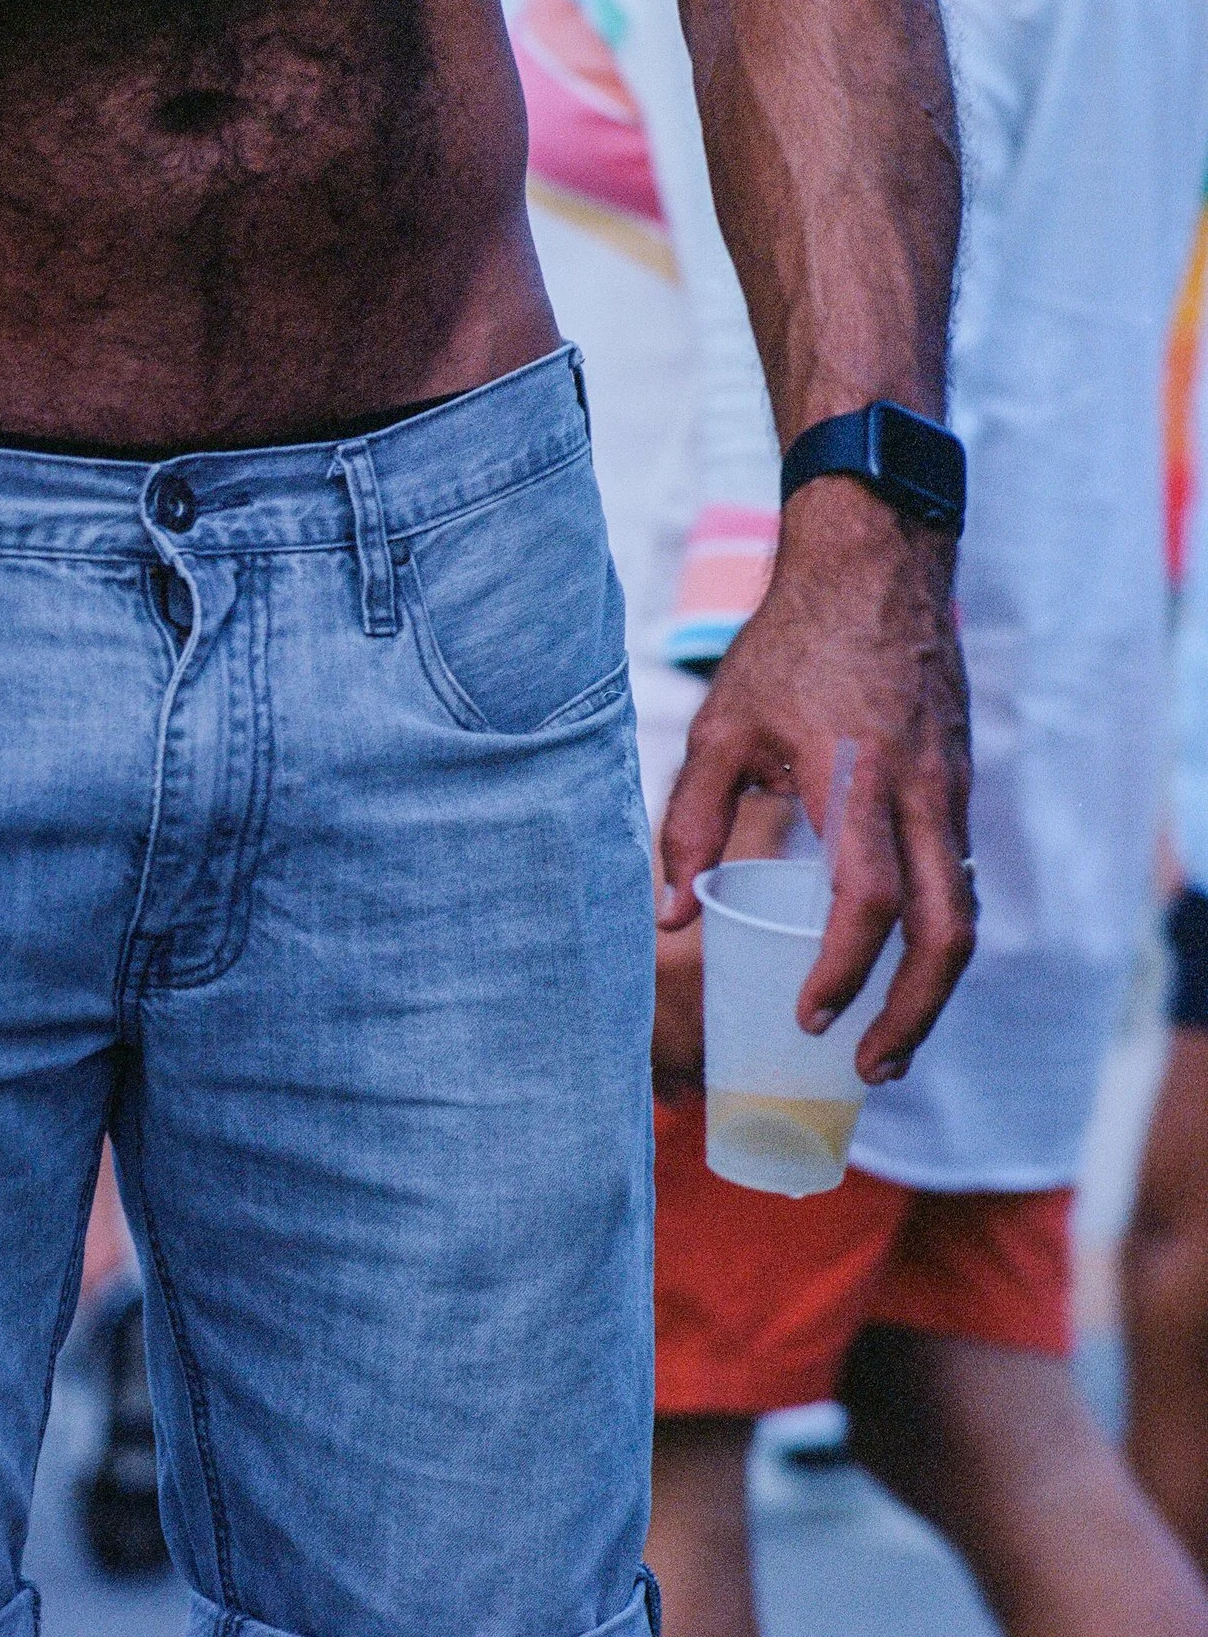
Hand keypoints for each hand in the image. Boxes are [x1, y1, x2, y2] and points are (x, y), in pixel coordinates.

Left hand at [657, 479, 973, 1083]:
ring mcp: (953, 792)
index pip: (867, 899)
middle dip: (914, 1013)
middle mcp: (923, 795)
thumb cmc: (787, 647)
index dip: (844, 970)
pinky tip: (898, 967)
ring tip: (887, 1044)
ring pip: (965, 913)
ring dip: (932, 989)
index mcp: (857, 781)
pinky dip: (936, 937)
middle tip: (870, 1068)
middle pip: (947, 932)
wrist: (875, 568)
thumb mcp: (720, 728)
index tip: (811, 1018)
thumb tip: (671, 916)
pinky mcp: (960, 786)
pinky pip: (960, 879)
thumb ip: (690, 822)